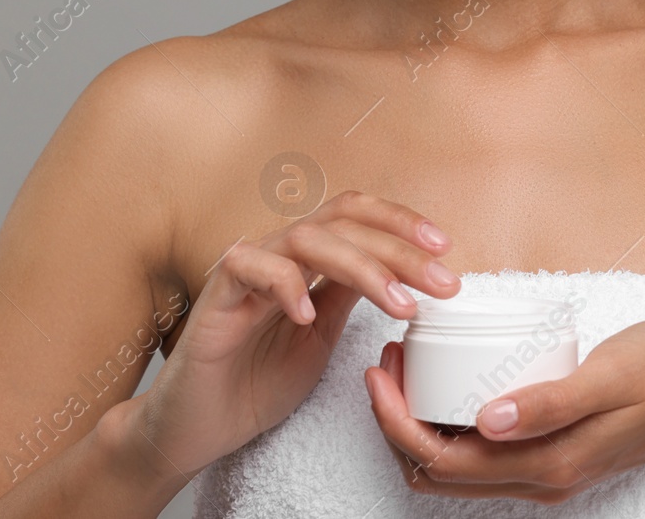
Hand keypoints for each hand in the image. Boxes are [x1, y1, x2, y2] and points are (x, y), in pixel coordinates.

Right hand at [107, 190, 461, 482]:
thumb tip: (401, 269)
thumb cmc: (256, 381)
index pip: (355, 216)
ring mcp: (246, 269)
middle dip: (400, 249)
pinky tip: (309, 314)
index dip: (400, 222)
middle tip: (442, 282)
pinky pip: (250, 267)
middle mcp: (278, 253)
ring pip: (307, 239)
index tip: (445, 249)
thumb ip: (349, 296)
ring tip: (399, 304)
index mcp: (305, 260)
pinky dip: (286, 285)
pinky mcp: (216, 295)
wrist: (199, 427)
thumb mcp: (323, 337)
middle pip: (342, 223)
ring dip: (362, 266)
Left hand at [363, 319, 644, 503]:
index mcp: (548, 464)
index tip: (380, 371)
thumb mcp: (609, 376)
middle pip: (438, 472)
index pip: (443, 460)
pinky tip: (447, 382)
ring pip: (455, 468)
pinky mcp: (550, 455)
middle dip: (397, 423)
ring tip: (407, 367)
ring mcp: (544, 472)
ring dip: (419, 425)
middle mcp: (540, 480)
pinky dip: (448, 425)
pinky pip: (480, 455)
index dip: (397, 421)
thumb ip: (550, 401)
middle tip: (386, 364)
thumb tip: (487, 419)